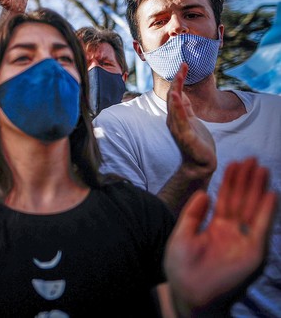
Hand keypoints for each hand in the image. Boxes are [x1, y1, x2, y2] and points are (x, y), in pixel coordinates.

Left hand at [164, 158, 276, 315]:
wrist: (187, 291)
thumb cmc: (180, 267)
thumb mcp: (182, 234)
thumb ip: (193, 214)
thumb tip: (205, 192)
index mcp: (215, 227)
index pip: (226, 199)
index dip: (231, 182)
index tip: (234, 163)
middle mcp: (231, 232)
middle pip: (241, 200)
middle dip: (247, 181)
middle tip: (252, 159)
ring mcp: (242, 241)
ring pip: (252, 209)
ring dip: (258, 190)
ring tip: (262, 169)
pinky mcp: (252, 252)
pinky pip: (260, 228)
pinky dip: (266, 212)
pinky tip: (270, 194)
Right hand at [167, 63, 215, 180]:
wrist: (201, 164)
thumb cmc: (197, 143)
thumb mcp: (192, 120)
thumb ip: (185, 108)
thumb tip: (180, 93)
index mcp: (176, 115)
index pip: (176, 94)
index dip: (179, 80)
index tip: (184, 65)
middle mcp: (174, 120)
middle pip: (173, 96)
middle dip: (178, 80)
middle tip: (183, 65)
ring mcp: (178, 127)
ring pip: (175, 105)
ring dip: (176, 90)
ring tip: (178, 77)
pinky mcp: (185, 135)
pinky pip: (180, 119)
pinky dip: (176, 107)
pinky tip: (176, 97)